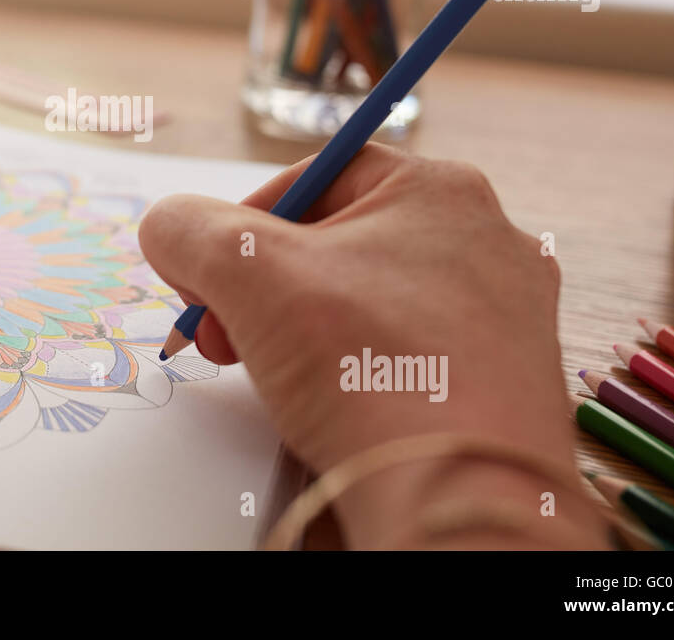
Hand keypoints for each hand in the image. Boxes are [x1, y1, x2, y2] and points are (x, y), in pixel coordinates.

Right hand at [139, 144, 607, 548]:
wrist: (458, 498)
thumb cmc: (372, 370)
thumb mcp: (247, 273)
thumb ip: (189, 229)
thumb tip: (171, 229)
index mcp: (439, 190)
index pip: (316, 176)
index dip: (246, 220)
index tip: (210, 271)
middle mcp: (484, 242)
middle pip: (338, 243)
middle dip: (263, 288)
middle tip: (225, 333)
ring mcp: (502, 315)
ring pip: (369, 302)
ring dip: (300, 331)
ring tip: (272, 374)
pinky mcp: (499, 380)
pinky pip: (406, 354)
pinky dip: (355, 372)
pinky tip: (329, 405)